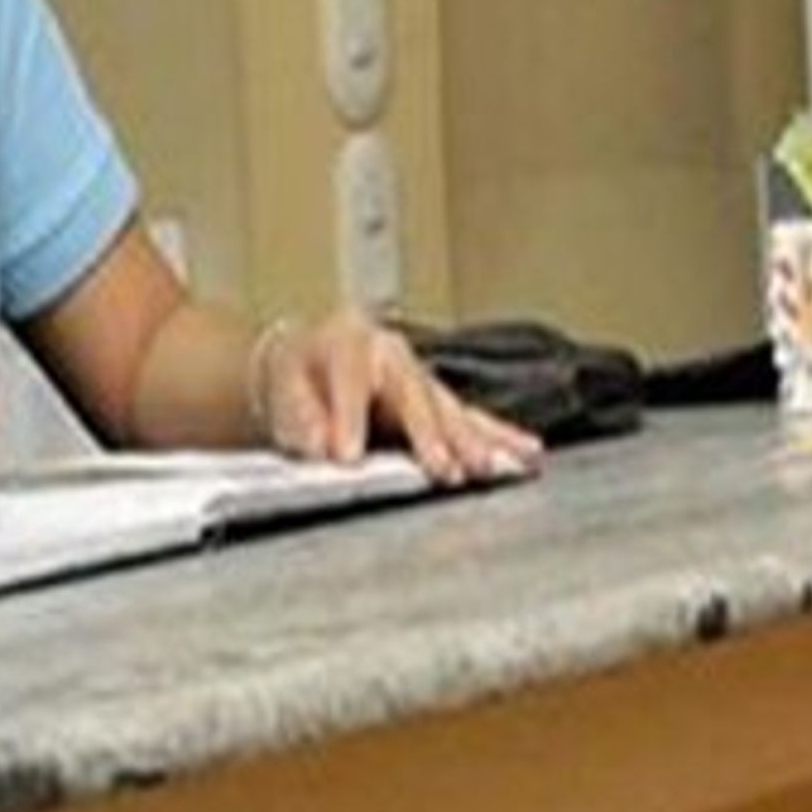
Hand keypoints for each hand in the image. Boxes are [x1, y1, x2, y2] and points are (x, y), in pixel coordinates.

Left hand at [255, 309, 539, 483]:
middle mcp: (392, 352)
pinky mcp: (438, 400)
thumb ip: (303, 422)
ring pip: (451, 409)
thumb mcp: (285, 395)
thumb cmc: (296, 381)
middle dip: (433, 434)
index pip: (351, 380)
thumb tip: (325, 448)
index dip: (349, 420)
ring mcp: (421, 376)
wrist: (305, 367)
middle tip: (445, 469)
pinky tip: (527, 453)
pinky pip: (472, 420)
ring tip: (496, 467)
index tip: (348, 457)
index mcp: (347, 341)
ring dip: (474, 442)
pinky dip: (499, 439)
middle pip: (416, 393)